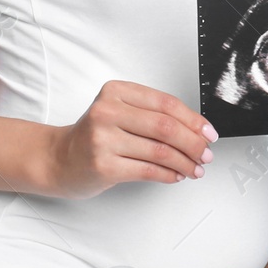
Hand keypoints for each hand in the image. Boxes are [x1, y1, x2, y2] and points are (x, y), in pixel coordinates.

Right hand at [50, 81, 218, 198]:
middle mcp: (108, 111)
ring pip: (159, 151)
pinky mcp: (103, 165)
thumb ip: (151, 115)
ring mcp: (103, 139)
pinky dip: (168, 174)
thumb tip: (196, 130)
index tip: (209, 133)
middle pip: (165, 127)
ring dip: (185, 162)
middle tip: (206, 154)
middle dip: (193, 143)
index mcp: (116, 91)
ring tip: (196, 168)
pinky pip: (147, 170)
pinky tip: (177, 175)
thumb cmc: (95, 136)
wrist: (58, 159)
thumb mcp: (119, 112)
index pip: (166, 103)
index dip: (193, 119)